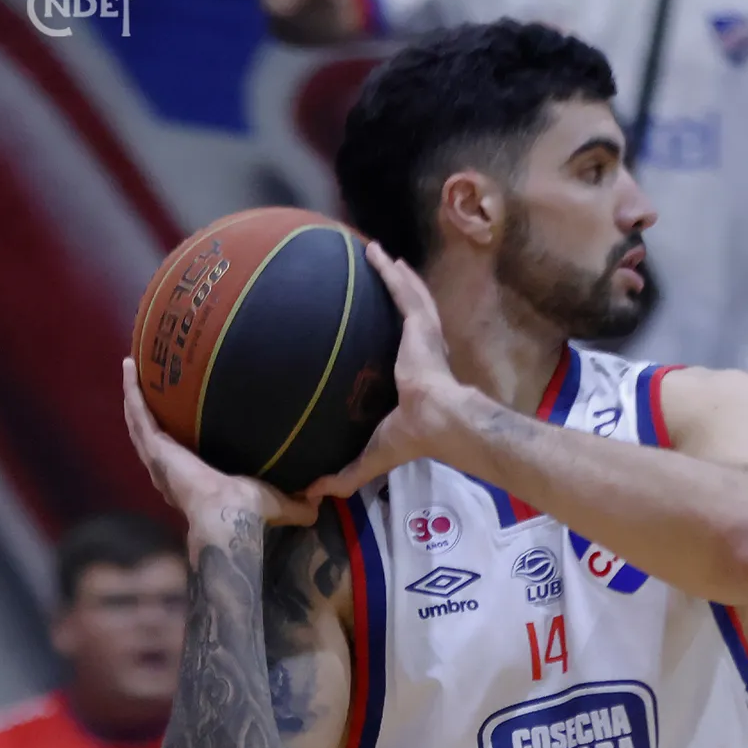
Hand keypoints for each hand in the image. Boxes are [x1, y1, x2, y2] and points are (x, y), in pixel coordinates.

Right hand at [122, 359, 315, 532]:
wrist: (229, 515)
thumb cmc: (251, 511)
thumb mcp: (280, 503)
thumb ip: (299, 503)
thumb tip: (321, 501)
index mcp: (195, 480)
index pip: (182, 454)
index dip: (177, 437)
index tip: (179, 417)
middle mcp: (170, 469)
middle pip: (152, 434)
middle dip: (148, 411)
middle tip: (147, 385)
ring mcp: (158, 457)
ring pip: (139, 420)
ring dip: (134, 395)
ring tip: (132, 368)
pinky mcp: (155, 445)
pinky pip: (138, 411)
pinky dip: (132, 389)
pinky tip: (130, 365)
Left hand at [307, 244, 474, 500]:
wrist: (437, 421)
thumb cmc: (412, 437)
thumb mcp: (371, 455)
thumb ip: (343, 472)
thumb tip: (310, 495)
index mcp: (414, 379)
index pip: (404, 352)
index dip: (395, 338)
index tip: (377, 328)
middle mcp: (421, 352)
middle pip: (409, 316)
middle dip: (398, 295)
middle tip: (382, 277)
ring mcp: (423, 335)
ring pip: (409, 296)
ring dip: (396, 276)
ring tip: (381, 256)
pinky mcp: (420, 324)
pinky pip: (402, 290)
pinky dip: (389, 271)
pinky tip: (373, 252)